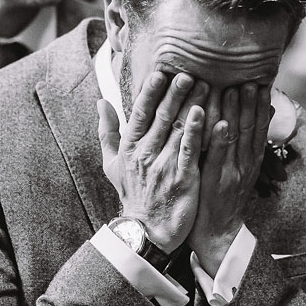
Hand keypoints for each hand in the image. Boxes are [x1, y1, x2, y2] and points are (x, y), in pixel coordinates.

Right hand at [97, 70, 207, 251]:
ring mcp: (164, 166)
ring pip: (178, 129)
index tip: (159, 73)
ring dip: (191, 105)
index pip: (139, 114)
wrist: (146, 232)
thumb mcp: (112, 164)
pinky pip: (189, 150)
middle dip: (175, 93)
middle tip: (188, 72)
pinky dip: (195, 131)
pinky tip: (203, 115)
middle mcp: (145, 154)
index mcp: (130, 148)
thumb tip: (101, 101)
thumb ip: (107, 131)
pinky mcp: (182, 178)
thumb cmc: (133, 194)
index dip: (149, 93)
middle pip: (162, 117)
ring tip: (204, 85)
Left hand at [189, 84, 271, 275]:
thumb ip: (251, 139)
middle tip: (250, 78)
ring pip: (236, 138)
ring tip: (235, 90)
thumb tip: (266, 110)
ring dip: (236, 114)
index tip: (263, 82)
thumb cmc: (225, 196)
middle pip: (251, 128)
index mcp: (252, 159)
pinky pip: (218, 158)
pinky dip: (220, 140)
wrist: (217, 233)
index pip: (260, 126)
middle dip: (251, 102)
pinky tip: (219, 123)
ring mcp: (231, 172)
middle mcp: (246, 163)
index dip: (262, 105)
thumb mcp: (244, 167)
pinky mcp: (215, 182)